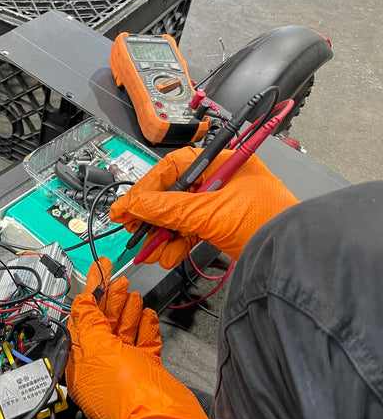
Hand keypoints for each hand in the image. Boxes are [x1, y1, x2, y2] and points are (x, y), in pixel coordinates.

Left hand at [66, 258, 216, 418]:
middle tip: (116, 279)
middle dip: (110, 298)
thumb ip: (87, 321)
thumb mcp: (97, 348)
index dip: (89, 292)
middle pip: (104, 323)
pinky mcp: (148, 369)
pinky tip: (146, 314)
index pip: (81, 320)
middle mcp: (102, 365)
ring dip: (127, 309)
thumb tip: (80, 302)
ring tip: (130, 292)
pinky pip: (145, 342)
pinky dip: (145, 326)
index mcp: (80, 363)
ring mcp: (126, 367)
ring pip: (125, 330)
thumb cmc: (125, 395)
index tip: (97, 270)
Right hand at [110, 146, 297, 266]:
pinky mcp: (223, 226)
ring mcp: (221, 204)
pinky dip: (176, 244)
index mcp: (220, 163)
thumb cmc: (269, 222)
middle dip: (152, 216)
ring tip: (152, 250)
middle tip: (134, 229)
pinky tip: (168, 255)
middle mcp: (220, 179)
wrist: (293, 256)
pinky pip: (191, 231)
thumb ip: (166, 208)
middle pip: (173, 194)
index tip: (126, 207)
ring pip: (179, 216)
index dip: (146, 188)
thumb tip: (134, 204)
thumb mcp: (207, 213)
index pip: (172, 169)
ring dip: (162, 235)